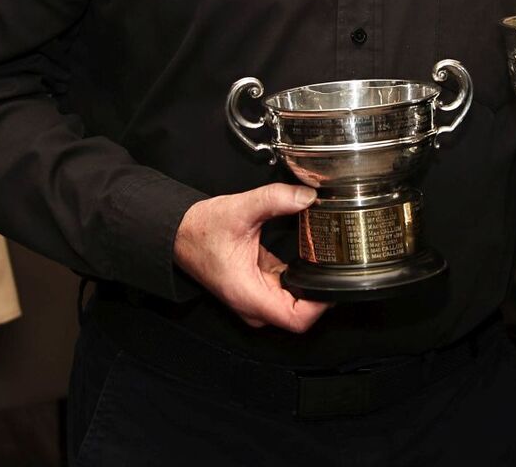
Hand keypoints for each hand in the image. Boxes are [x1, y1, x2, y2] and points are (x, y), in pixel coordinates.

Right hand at [173, 183, 328, 332]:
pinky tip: (308, 255)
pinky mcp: (259, 287)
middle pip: (301, 313)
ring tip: (323, 256)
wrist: (181, 233)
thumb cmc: (202, 230)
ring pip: (295, 302)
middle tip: (335, 262)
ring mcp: (256, 298)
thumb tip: (307, 196)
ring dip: (310, 283)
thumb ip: (276, 199)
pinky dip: (300, 276)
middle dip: (320, 292)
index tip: (334, 281)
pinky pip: (287, 290)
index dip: (321, 305)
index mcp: (249, 295)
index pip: (297, 319)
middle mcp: (254, 304)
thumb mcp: (241, 209)